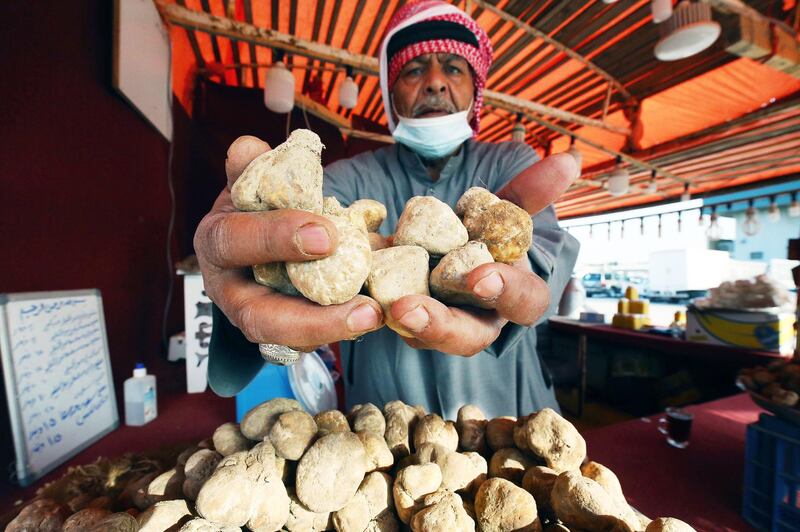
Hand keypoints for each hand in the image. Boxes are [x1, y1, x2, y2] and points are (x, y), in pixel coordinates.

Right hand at [194, 136, 383, 348]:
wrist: (259, 238)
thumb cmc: (255, 208)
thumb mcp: (250, 184)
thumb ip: (252, 168)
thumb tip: (249, 146)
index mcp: (216, 242)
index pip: (234, 242)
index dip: (275, 239)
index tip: (326, 235)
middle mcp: (229, 289)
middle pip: (259, 317)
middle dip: (311, 318)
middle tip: (364, 308)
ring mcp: (255, 316)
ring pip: (287, 339)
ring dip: (333, 331)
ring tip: (375, 316)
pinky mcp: (281, 333)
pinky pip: (309, 339)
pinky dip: (342, 328)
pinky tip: (376, 315)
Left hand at [389, 152, 579, 355]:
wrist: (438, 248)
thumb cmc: (478, 235)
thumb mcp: (499, 213)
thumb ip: (528, 193)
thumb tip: (570, 158)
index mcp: (512, 294)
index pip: (523, 303)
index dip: (506, 292)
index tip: (482, 276)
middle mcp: (478, 319)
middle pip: (468, 338)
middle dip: (441, 326)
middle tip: (410, 308)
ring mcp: (438, 328)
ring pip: (423, 338)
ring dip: (402, 325)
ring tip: (377, 308)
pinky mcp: (402, 324)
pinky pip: (387, 323)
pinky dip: (369, 310)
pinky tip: (354, 297)